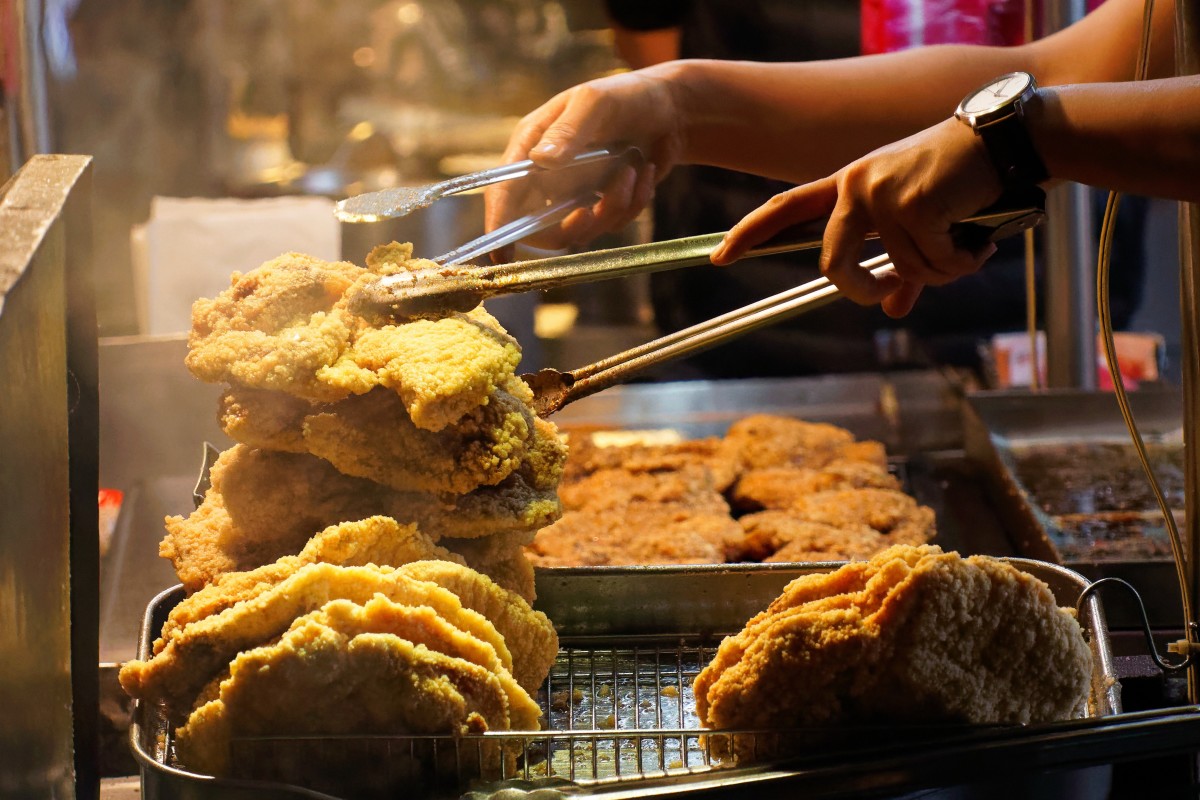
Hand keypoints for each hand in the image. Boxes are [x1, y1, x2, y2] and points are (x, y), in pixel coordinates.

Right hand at [484, 67, 685, 259]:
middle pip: (539, 226)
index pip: (505, 192)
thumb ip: (568, 131)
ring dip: (613, 206)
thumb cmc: (628, 95)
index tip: (502, 256)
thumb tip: (540, 160)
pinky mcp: (602, 203)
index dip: (499, 225)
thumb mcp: (595, 104)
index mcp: (533, 145)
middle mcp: (548, 174)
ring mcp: (576, 192)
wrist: (671, 109)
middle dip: (569, 226)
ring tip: (632, 169)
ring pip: (582, 229)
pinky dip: (634, 202)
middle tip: (592, 211)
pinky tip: (645, 171)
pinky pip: (612, 223)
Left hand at [712, 118, 1003, 317]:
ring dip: (941, 270)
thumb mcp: (922, 221)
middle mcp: (856, 187)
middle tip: (888, 294)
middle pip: (830, 264)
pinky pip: (933, 264)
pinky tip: (979, 236)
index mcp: (848, 186)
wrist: (1009, 141)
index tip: (718, 256)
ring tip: (967, 242)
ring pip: (900, 271)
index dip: (749, 233)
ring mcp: (882, 194)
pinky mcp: (914, 205)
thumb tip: (893, 311)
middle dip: (860, 291)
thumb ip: (902, 269)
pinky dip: (962, 262)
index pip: (786, 208)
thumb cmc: (964, 180)